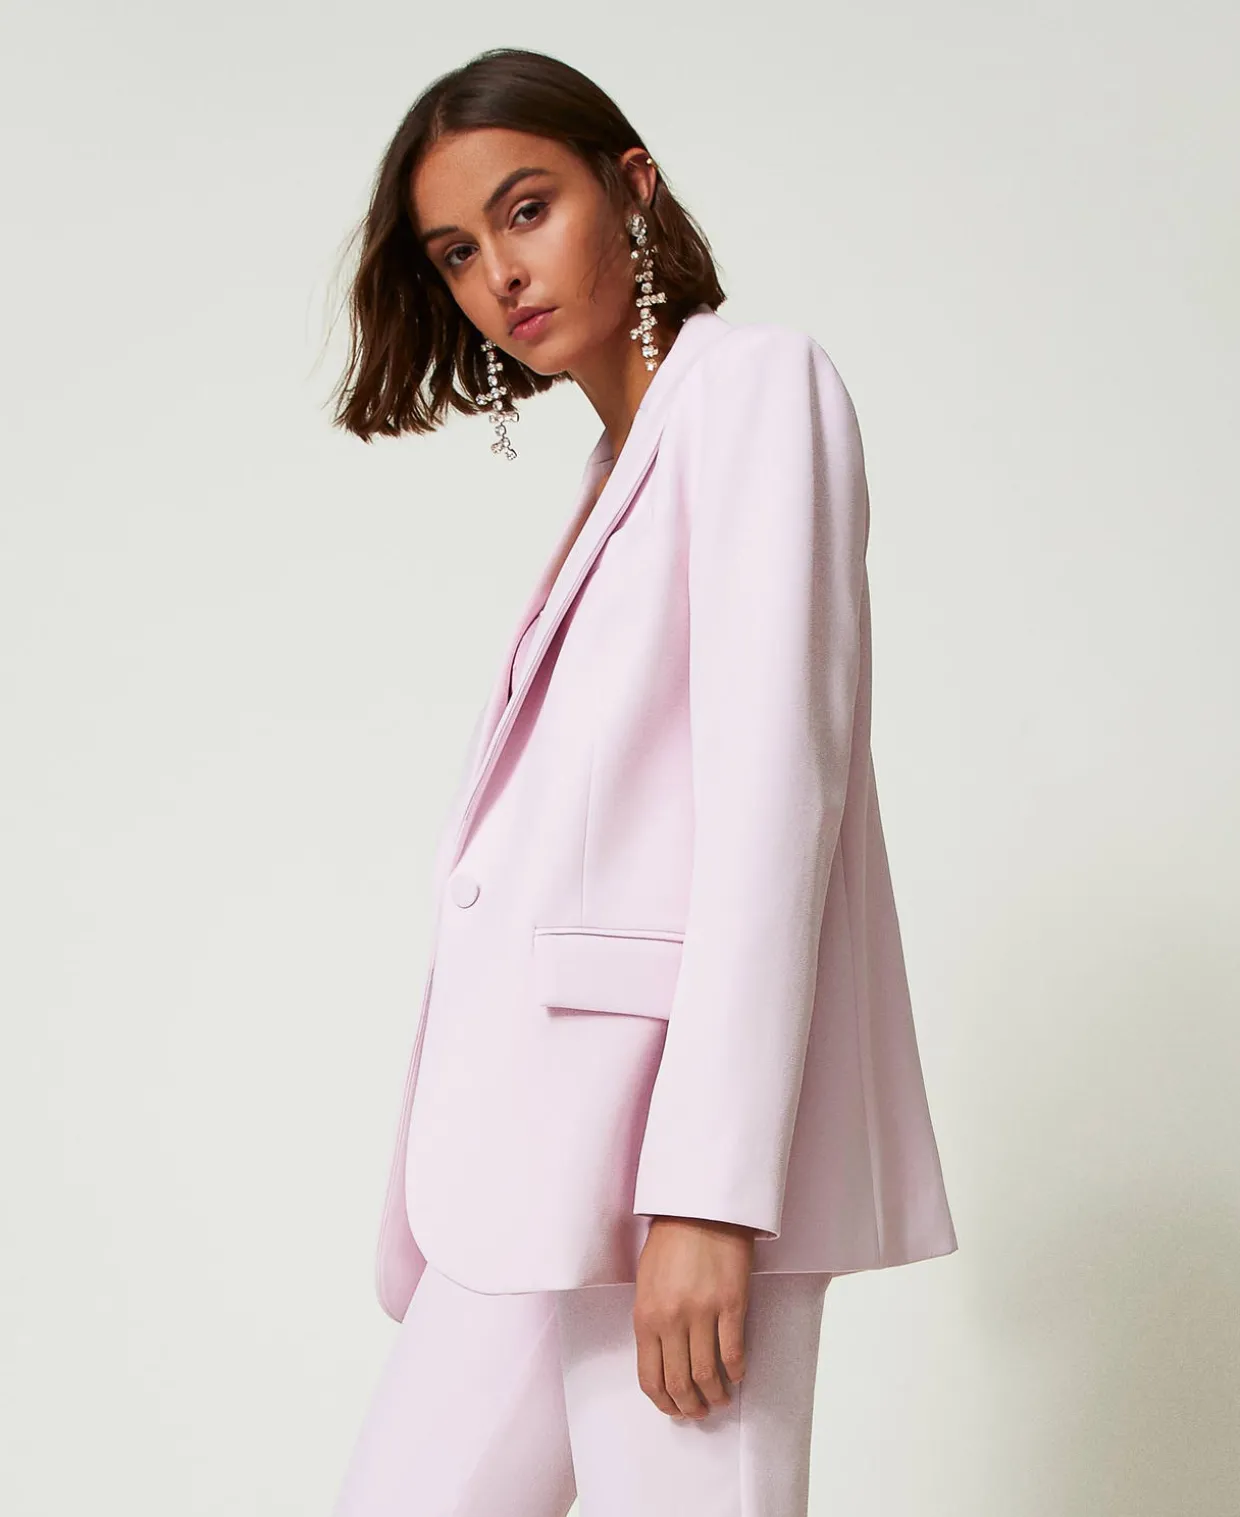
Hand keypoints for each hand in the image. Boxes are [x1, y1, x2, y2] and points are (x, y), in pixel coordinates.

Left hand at [632, 1215, 755, 1419]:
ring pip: (708, 1374)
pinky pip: (733, 1351)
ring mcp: (703, 1313)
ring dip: (715, 1395)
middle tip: (699, 1411)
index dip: (664, 1402)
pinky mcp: (731, 1303)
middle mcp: (672, 1320)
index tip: (674, 1409)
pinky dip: (736, 1371)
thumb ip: (651, 1321)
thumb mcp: (646, 1283)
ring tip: (720, 1398)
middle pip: (680, 1382)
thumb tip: (661, 1358)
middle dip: (690, 1406)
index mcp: (646, 1316)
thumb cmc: (670, 1241)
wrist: (699, 1208)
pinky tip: (737, 1375)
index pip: (650, 1377)